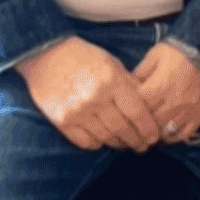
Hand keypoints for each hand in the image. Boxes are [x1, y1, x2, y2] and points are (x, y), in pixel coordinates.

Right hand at [16, 37, 162, 152]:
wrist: (45, 55)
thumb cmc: (81, 56)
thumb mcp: (109, 61)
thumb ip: (127, 83)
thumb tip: (146, 105)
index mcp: (110, 80)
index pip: (137, 111)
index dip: (148, 127)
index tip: (153, 136)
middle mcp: (95, 97)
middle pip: (123, 129)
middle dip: (136, 140)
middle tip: (142, 145)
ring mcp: (78, 111)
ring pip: (106, 138)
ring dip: (118, 143)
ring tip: (124, 143)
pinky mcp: (63, 121)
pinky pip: (87, 142)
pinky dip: (97, 143)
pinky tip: (102, 139)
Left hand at [131, 42, 199, 143]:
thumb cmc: (180, 51)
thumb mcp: (157, 54)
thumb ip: (142, 70)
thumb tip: (130, 85)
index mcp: (162, 84)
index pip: (141, 104)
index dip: (133, 106)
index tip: (130, 105)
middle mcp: (175, 101)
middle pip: (152, 121)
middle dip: (143, 120)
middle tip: (137, 120)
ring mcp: (188, 110)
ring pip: (166, 131)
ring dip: (156, 131)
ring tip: (150, 127)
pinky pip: (183, 134)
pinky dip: (173, 136)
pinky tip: (166, 131)